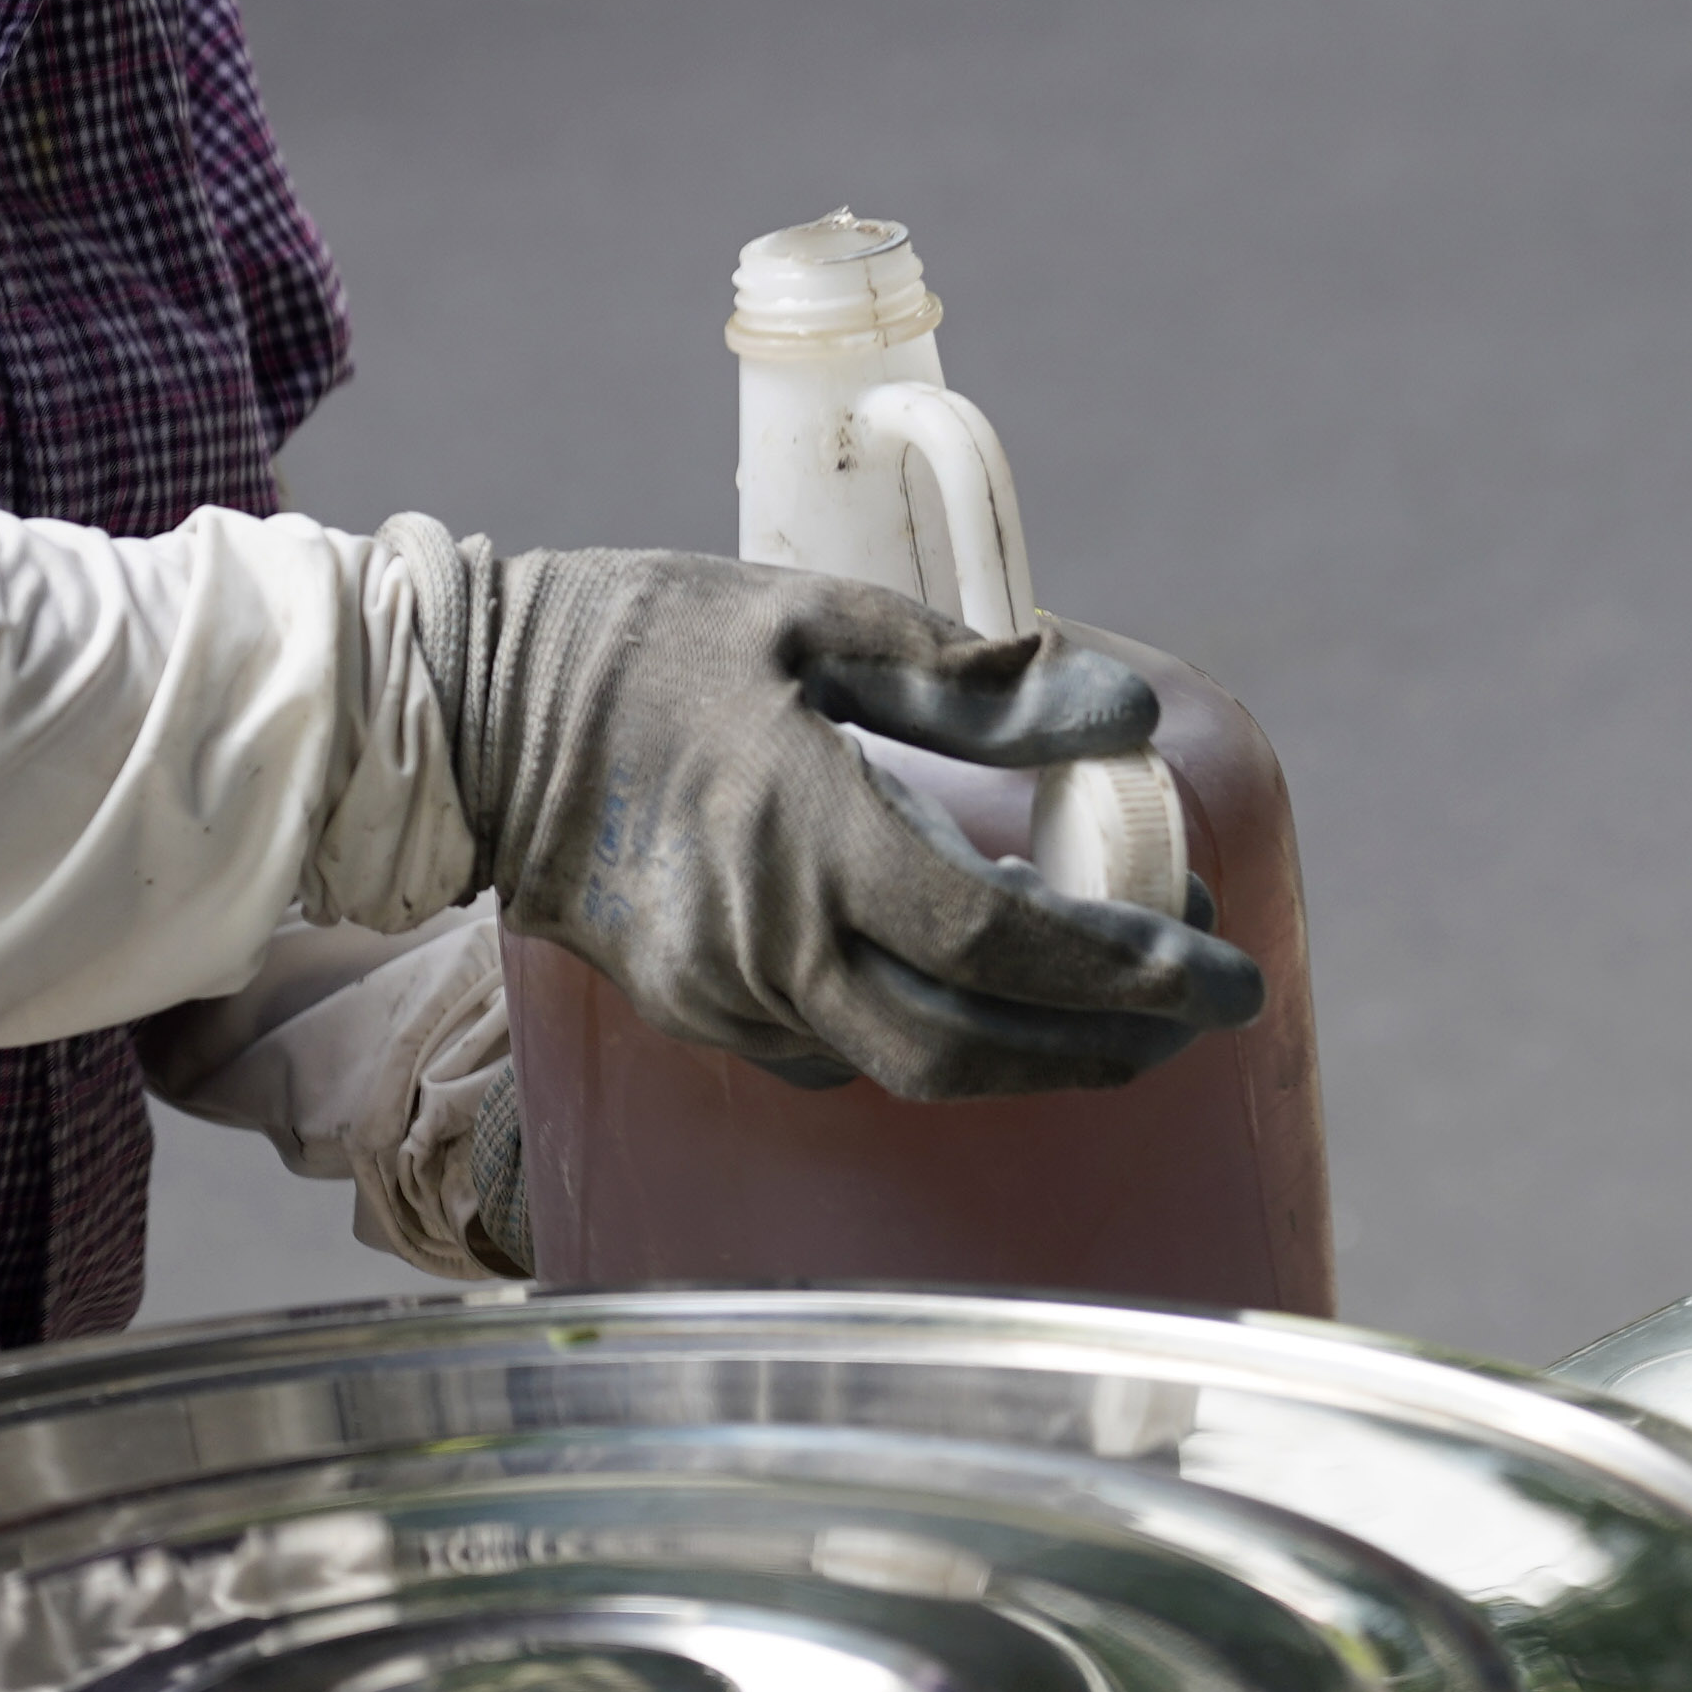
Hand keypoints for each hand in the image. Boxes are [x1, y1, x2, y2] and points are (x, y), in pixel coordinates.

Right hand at [454, 547, 1266, 1099]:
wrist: (468, 718)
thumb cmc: (645, 641)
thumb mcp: (818, 621)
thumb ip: (974, 680)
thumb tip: (1123, 712)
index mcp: (805, 839)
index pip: (1000, 942)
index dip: (1127, 968)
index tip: (1224, 968)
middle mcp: (766, 947)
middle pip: (969, 1052)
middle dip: (1103, 1048)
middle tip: (1200, 1015)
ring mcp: (722, 996)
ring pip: (908, 1070)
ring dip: (1029, 1056)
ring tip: (1126, 1009)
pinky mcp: (692, 1011)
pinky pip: (839, 1053)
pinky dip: (933, 1038)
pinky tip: (989, 994)